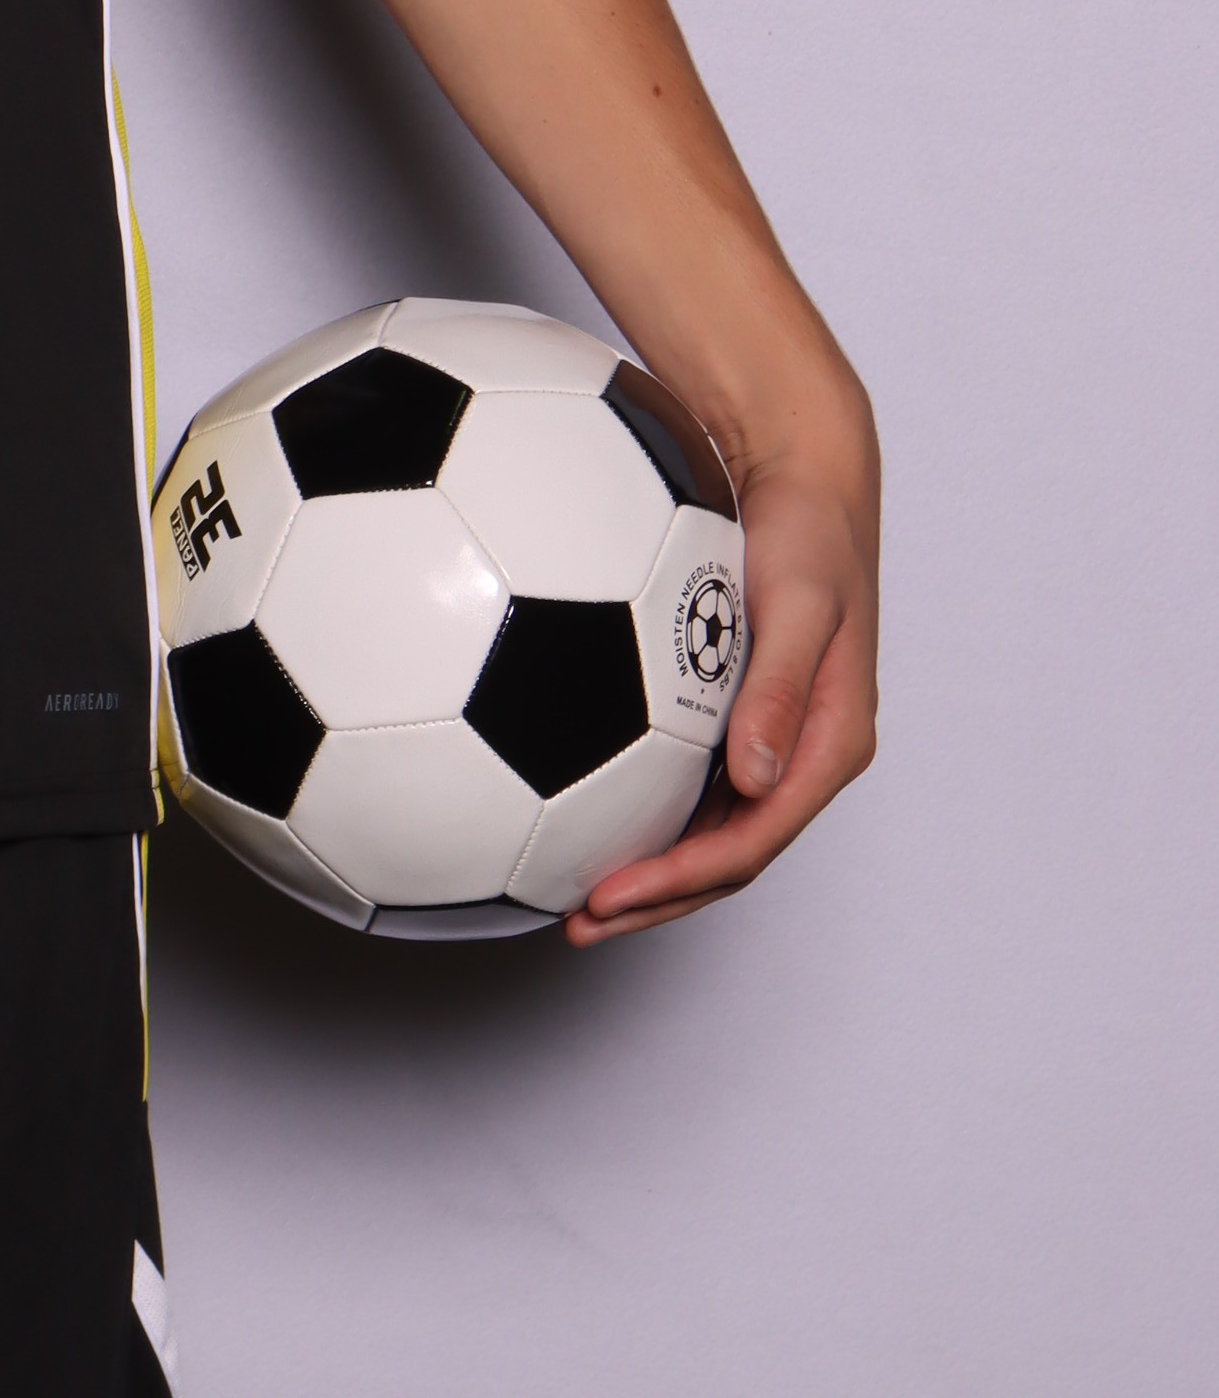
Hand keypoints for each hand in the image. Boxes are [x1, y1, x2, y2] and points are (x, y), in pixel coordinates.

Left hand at [568, 421, 878, 943]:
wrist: (801, 473)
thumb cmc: (808, 529)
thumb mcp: (803, 601)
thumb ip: (783, 687)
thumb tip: (756, 777)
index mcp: (830, 744)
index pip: (753, 841)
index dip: (682, 881)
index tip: (610, 897)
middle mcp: (798, 752)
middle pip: (727, 856)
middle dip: (657, 900)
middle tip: (578, 924)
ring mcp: (764, 736)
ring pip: (706, 828)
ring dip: (646, 868)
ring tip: (567, 893)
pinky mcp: (730, 708)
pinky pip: (684, 778)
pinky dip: (639, 808)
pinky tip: (574, 807)